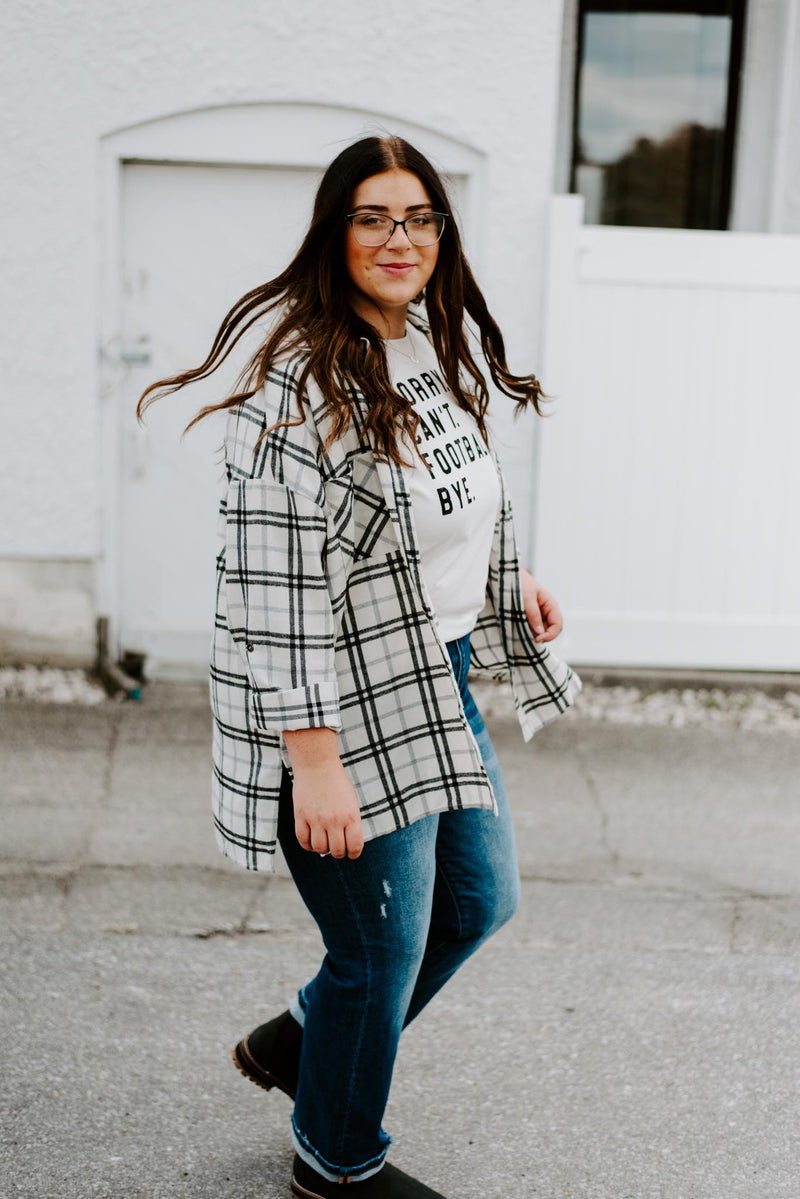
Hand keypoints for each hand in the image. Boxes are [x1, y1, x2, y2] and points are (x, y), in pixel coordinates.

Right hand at [282, 728, 363, 859]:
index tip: (351, 853)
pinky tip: (311, 841)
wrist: (317, 765)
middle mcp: (334, 820)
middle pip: (337, 851)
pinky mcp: (301, 816)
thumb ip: (351, 822)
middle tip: (337, 848)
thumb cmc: (337, 782)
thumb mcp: (351, 801)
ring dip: (322, 849)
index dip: (354, 854)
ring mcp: (316, 819)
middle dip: (338, 853)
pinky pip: (303, 840)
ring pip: (319, 848)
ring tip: (324, 842)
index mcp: (351, 816)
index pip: (355, 846)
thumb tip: (348, 843)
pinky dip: (307, 845)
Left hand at [519, 567, 562, 642]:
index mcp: (551, 604)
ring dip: (534, 634)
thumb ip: (534, 615)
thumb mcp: (526, 599)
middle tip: (528, 638)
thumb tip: (540, 632)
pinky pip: (533, 628)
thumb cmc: (519, 583)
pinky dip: (528, 630)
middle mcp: (547, 611)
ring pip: (541, 631)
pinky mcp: (530, 616)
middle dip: (542, 636)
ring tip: (522, 630)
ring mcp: (539, 614)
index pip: (558, 625)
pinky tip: (520, 628)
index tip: (537, 639)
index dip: (550, 635)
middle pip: (550, 630)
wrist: (508, 576)